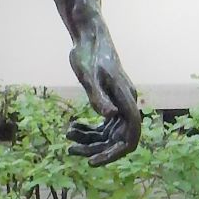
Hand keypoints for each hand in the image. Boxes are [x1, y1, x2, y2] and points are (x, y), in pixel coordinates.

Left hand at [67, 22, 141, 165]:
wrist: (88, 37)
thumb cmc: (88, 54)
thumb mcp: (88, 76)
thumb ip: (98, 97)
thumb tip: (110, 117)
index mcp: (126, 99)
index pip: (130, 136)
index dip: (115, 153)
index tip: (93, 161)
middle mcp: (126, 104)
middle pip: (117, 139)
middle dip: (95, 148)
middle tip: (70, 150)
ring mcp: (119, 104)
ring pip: (108, 133)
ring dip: (90, 140)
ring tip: (68, 136)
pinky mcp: (110, 101)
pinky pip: (103, 125)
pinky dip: (89, 130)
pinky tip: (73, 128)